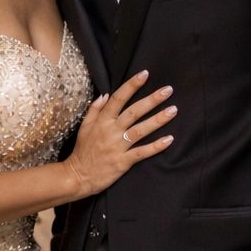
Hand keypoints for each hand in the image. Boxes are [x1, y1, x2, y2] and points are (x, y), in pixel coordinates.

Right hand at [61, 70, 175, 197]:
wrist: (78, 176)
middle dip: (151, 100)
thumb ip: (94, 110)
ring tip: (173, 110)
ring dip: (158, 120)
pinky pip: (142, 152)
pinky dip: (156, 146)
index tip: (145, 74)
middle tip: (168, 90)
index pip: (118, 99)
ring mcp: (117, 146)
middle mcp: (110, 131)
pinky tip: (169, 139)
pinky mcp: (123, 162)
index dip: (132, 86)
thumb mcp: (84, 127)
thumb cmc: (82, 151)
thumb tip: (106, 95)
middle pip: (134, 112)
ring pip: (140, 130)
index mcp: (102, 121)